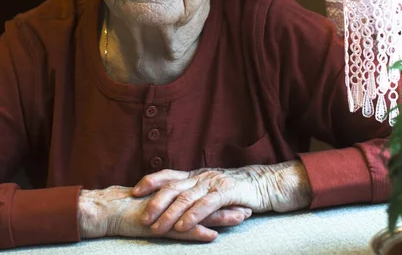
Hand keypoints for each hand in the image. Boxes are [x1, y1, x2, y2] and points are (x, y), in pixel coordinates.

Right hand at [78, 185, 250, 241]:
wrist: (108, 209)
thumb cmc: (128, 208)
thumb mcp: (154, 204)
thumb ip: (169, 204)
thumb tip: (183, 207)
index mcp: (174, 196)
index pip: (202, 196)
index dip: (220, 197)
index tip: (239, 198)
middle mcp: (174, 201)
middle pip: (206, 202)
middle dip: (228, 205)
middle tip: (249, 206)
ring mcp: (167, 212)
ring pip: (199, 214)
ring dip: (220, 217)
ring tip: (240, 218)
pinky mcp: (159, 224)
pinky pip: (181, 230)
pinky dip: (197, 233)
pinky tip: (212, 236)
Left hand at [131, 161, 310, 234]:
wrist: (267, 185)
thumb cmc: (238, 191)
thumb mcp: (212, 189)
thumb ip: (195, 193)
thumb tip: (173, 202)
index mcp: (196, 175)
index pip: (168, 175)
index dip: (150, 181)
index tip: (133, 191)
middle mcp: (202, 176)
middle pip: (173, 187)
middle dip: (155, 202)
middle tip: (142, 217)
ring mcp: (214, 183)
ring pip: (186, 197)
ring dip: (170, 213)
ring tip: (157, 227)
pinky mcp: (227, 192)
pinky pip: (206, 205)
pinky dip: (192, 216)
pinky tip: (183, 227)